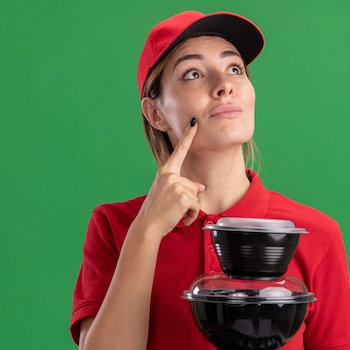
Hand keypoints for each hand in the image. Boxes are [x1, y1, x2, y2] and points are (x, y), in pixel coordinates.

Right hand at [134, 119, 206, 236]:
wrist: (147, 225)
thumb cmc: (156, 212)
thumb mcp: (168, 195)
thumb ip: (183, 187)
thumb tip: (201, 187)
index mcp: (165, 172)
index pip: (179, 151)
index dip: (188, 137)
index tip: (194, 123)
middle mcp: (170, 175)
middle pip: (192, 185)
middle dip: (189, 200)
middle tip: (173, 209)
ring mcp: (176, 184)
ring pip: (195, 196)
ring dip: (189, 209)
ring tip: (176, 214)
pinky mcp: (183, 195)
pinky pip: (196, 205)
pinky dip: (191, 215)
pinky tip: (181, 219)